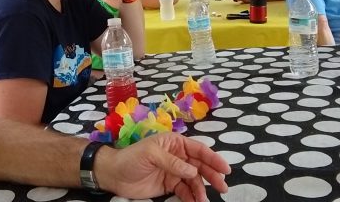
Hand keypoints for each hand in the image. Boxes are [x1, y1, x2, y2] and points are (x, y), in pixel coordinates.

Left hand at [98, 133, 229, 200]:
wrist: (113, 175)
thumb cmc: (131, 158)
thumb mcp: (151, 155)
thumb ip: (172, 162)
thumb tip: (191, 170)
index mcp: (175, 143)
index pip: (198, 149)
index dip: (213, 158)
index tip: (225, 169)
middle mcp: (178, 156)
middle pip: (200, 165)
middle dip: (212, 175)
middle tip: (223, 187)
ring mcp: (174, 171)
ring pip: (194, 180)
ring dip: (201, 189)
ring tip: (204, 200)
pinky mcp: (169, 185)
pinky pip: (185, 191)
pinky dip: (192, 197)